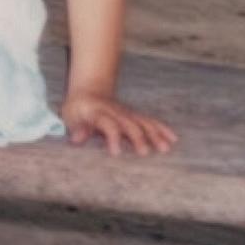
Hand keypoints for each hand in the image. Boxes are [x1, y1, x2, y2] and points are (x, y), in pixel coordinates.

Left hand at [60, 91, 176, 157]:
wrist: (89, 90)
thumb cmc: (77, 109)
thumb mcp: (70, 117)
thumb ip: (76, 128)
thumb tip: (76, 140)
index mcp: (98, 113)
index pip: (107, 124)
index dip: (113, 137)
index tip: (117, 153)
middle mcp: (115, 112)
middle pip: (129, 124)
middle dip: (138, 138)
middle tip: (145, 154)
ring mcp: (127, 113)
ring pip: (143, 122)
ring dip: (154, 135)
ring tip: (164, 149)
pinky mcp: (135, 115)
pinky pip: (150, 121)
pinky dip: (162, 129)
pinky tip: (173, 139)